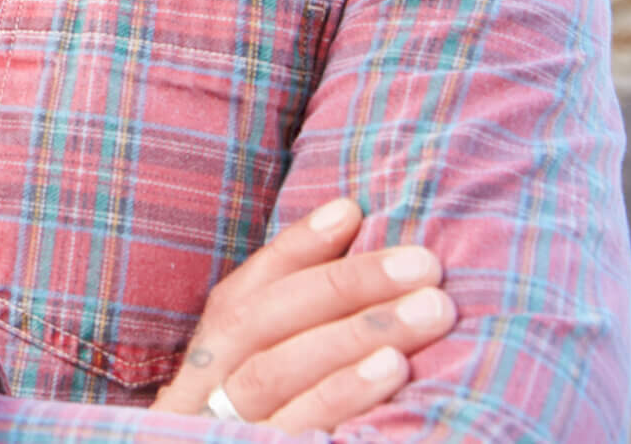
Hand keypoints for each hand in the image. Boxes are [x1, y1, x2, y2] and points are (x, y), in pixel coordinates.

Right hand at [151, 198, 456, 431]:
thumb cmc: (257, 440)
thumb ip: (292, 323)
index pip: (243, 296)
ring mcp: (222, 433)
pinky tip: (392, 374)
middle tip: (425, 264)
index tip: (353, 210)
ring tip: (427, 311)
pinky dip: (343, 397)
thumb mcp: (257, 385)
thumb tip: (348, 222)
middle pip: (264, 328)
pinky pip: (298, 433)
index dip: (294, 250)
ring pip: (277, 375)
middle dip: (345, 288)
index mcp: (205, 367)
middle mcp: (202, 398)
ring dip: (353, 336)